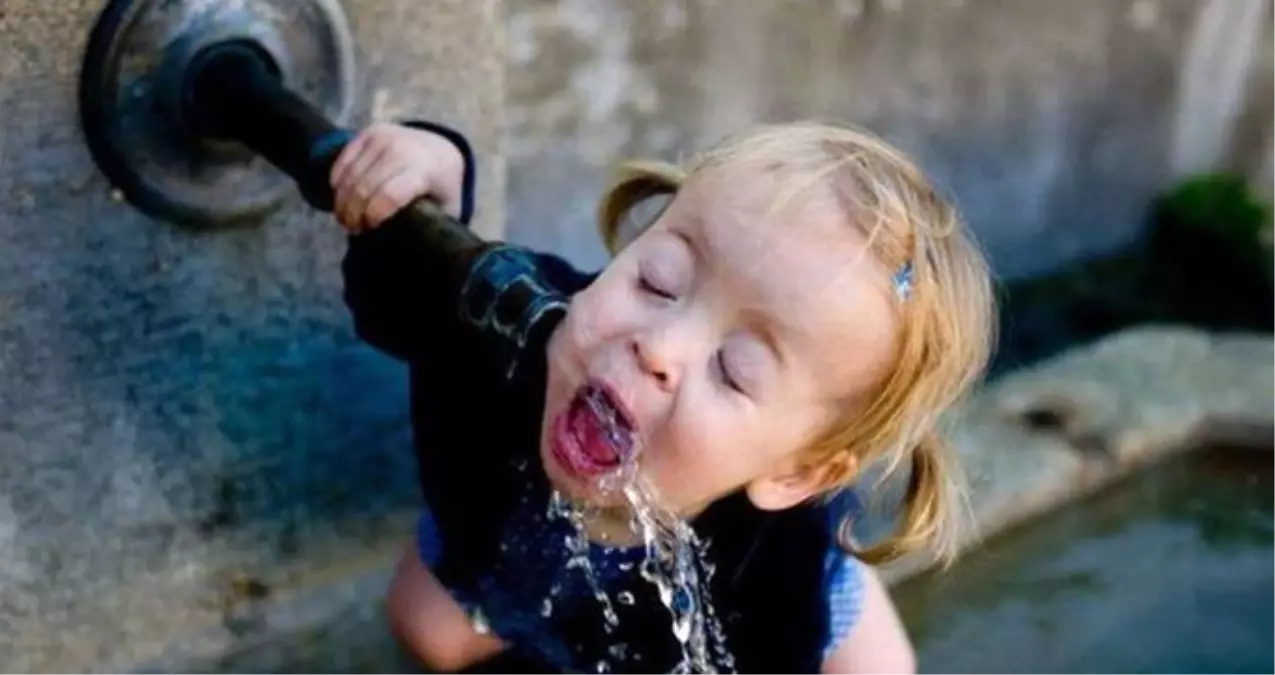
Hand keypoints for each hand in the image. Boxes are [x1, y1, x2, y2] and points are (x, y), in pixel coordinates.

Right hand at [329, 122, 465, 232]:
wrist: (442, 149)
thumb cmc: (442, 186)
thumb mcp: (447, 208)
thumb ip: (432, 225)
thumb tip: (413, 250)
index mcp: (424, 170)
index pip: (389, 195)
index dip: (373, 216)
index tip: (368, 230)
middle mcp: (402, 150)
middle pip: (365, 187)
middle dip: (353, 214)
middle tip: (352, 230)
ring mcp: (384, 138)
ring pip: (351, 176)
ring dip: (342, 201)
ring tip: (345, 219)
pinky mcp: (370, 132)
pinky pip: (344, 160)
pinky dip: (338, 182)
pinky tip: (341, 197)